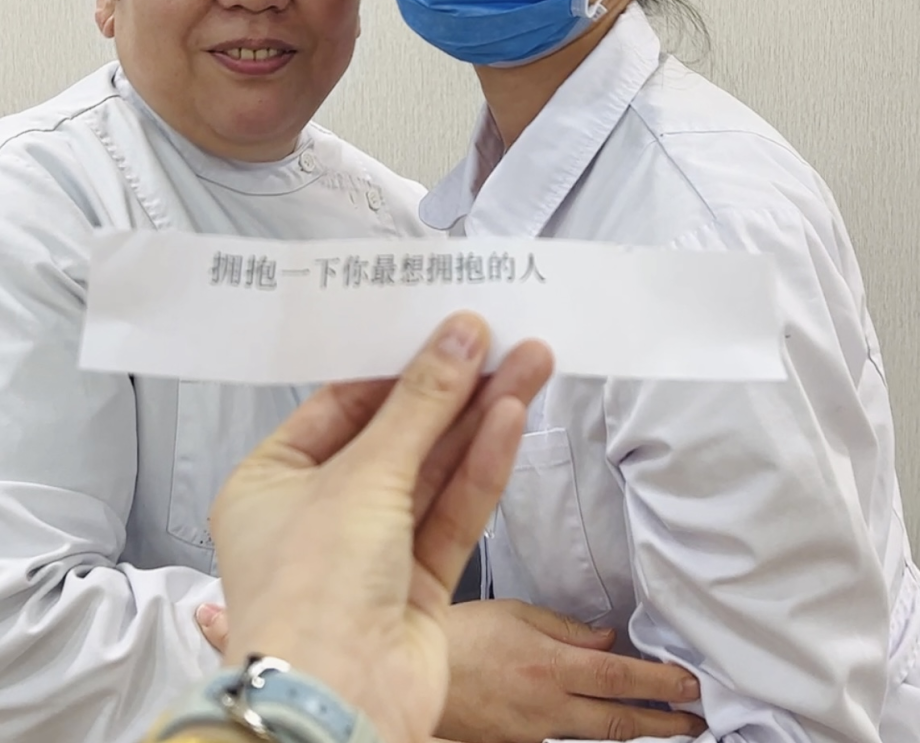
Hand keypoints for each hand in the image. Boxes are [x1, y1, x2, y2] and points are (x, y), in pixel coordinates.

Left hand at [209, 313, 552, 742]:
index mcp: (274, 481)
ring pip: (436, 469)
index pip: (342, 405)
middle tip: (501, 341)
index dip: (397, 366)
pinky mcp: (417, 581)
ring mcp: (372, 549)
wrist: (338, 706)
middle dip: (453, 388)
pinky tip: (509, 417)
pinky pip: (453, 510)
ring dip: (480, 417)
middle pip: (399, 433)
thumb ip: (420, 404)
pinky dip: (482, 465)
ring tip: (528, 364)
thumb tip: (458, 339)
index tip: (444, 330)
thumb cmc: (312, 592)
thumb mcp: (364, 475)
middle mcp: (321, 512)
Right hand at [439, 600, 706, 742]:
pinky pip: (562, 740)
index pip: (620, 677)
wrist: (414, 675)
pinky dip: (589, 732)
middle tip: (697, 723)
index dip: (662, 682)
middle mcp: (548, 708)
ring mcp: (533, 735)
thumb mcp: (516, 613)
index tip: (690, 685)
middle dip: (664, 724)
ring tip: (662, 727)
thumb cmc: (460, 636)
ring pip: (595, 737)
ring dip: (633, 731)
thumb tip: (605, 638)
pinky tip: (597, 724)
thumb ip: (565, 628)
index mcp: (550, 668)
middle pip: (619, 723)